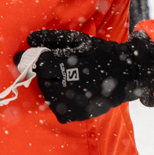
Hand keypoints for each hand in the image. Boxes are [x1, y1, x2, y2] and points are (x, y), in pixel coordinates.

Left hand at [24, 29, 153, 122]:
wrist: (127, 75)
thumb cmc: (99, 53)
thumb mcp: (77, 40)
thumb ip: (51, 39)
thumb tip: (29, 40)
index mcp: (64, 64)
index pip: (36, 64)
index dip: (29, 60)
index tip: (26, 59)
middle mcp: (64, 84)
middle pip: (42, 79)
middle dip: (48, 73)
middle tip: (64, 69)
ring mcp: (68, 102)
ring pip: (48, 94)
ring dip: (54, 87)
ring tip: (72, 81)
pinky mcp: (73, 115)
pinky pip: (57, 109)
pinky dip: (62, 102)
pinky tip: (75, 94)